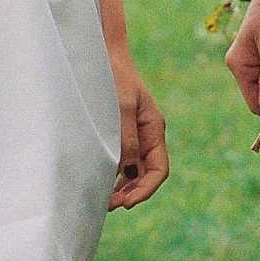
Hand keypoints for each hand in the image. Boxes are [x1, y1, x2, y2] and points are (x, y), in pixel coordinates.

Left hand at [107, 49, 169, 208]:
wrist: (102, 55)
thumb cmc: (113, 76)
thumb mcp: (120, 107)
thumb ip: (125, 139)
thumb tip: (126, 172)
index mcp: (154, 128)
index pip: (158, 169)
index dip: (146, 189)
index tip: (127, 202)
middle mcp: (147, 134)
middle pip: (147, 174)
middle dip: (132, 193)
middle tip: (110, 205)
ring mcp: (134, 134)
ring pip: (134, 171)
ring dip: (122, 188)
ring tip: (104, 200)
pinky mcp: (119, 132)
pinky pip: (121, 160)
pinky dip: (113, 176)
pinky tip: (100, 183)